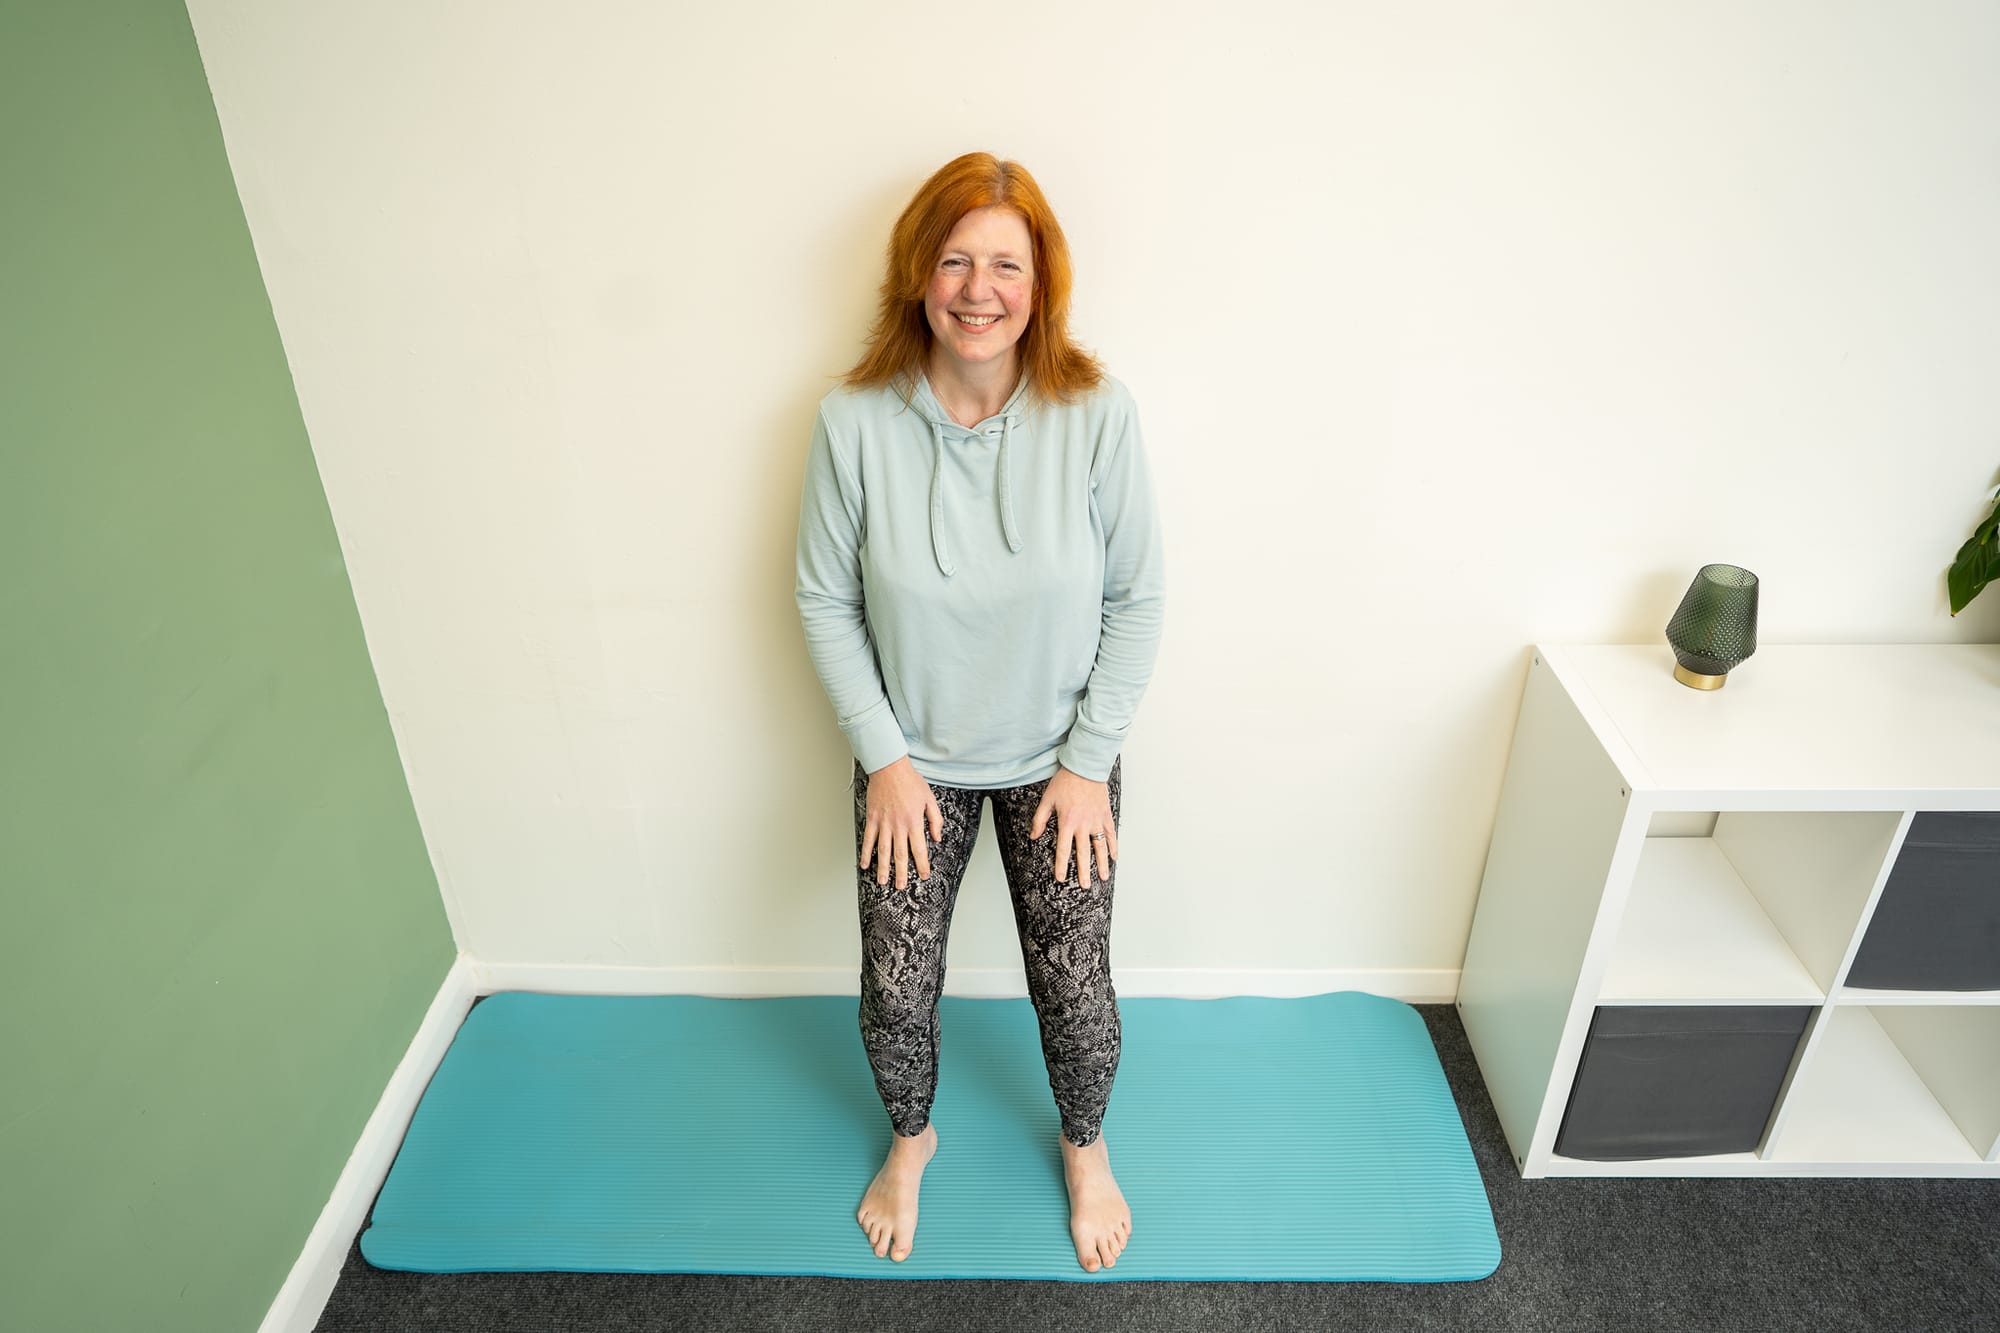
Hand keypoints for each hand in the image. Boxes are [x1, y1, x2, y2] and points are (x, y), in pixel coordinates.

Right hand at [861, 756, 944, 890]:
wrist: (889, 767)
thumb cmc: (910, 781)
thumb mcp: (930, 799)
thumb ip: (935, 819)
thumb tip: (937, 837)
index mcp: (914, 821)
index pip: (919, 849)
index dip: (922, 864)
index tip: (924, 875)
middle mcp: (898, 825)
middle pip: (900, 854)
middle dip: (901, 873)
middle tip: (901, 886)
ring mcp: (884, 823)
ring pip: (883, 850)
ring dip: (883, 868)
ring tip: (882, 882)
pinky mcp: (873, 818)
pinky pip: (869, 839)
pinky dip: (866, 852)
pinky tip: (865, 864)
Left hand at [1031, 764, 1117, 884]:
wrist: (1084, 767)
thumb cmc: (1065, 782)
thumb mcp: (1047, 800)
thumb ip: (1039, 819)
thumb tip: (1033, 836)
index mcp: (1066, 822)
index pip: (1063, 849)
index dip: (1061, 865)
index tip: (1061, 878)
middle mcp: (1082, 824)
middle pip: (1083, 853)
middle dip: (1084, 871)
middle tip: (1086, 886)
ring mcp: (1096, 820)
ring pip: (1100, 846)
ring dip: (1102, 863)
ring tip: (1103, 877)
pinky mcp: (1105, 815)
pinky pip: (1111, 834)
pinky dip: (1113, 846)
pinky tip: (1114, 857)